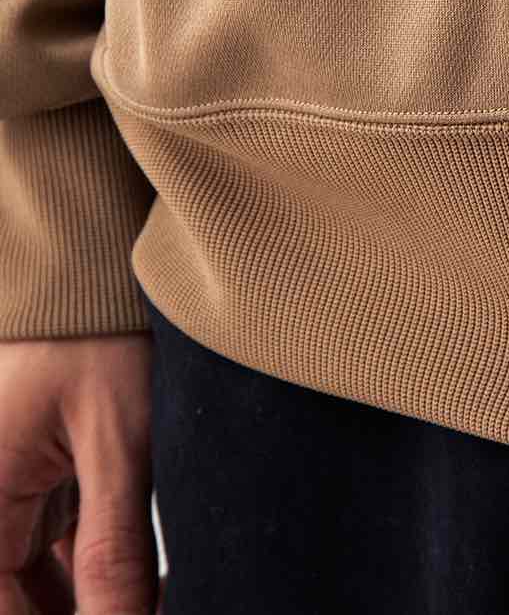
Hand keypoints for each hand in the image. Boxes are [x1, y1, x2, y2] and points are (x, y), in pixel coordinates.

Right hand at [0, 334, 158, 614]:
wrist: (92, 262)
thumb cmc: (97, 329)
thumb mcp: (118, 437)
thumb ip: (113, 547)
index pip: (9, 614)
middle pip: (20, 602)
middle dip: (86, 612)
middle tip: (156, 604)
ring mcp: (6, 492)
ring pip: (36, 586)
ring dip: (90, 601)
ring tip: (160, 596)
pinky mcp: (35, 480)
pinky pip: (52, 554)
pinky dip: (93, 575)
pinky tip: (148, 584)